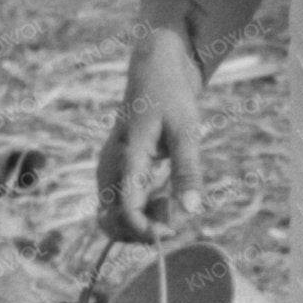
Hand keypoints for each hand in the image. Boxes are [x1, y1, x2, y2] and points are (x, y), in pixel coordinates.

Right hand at [100, 42, 206, 242]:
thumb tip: (192, 210)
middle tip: (175, 223)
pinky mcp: (118, 172)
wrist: (154, 71)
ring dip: (144, 223)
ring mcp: (110, 171)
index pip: (125, 210)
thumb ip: (188, 170)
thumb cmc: (171, 97)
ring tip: (174, 203)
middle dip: (143, 232)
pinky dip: (144, 211)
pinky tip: (167, 198)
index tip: (173, 231)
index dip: (147, 230)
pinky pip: (124, 204)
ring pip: (116, 216)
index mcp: (126, 158)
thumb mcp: (186, 131)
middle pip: (113, 221)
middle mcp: (110, 168)